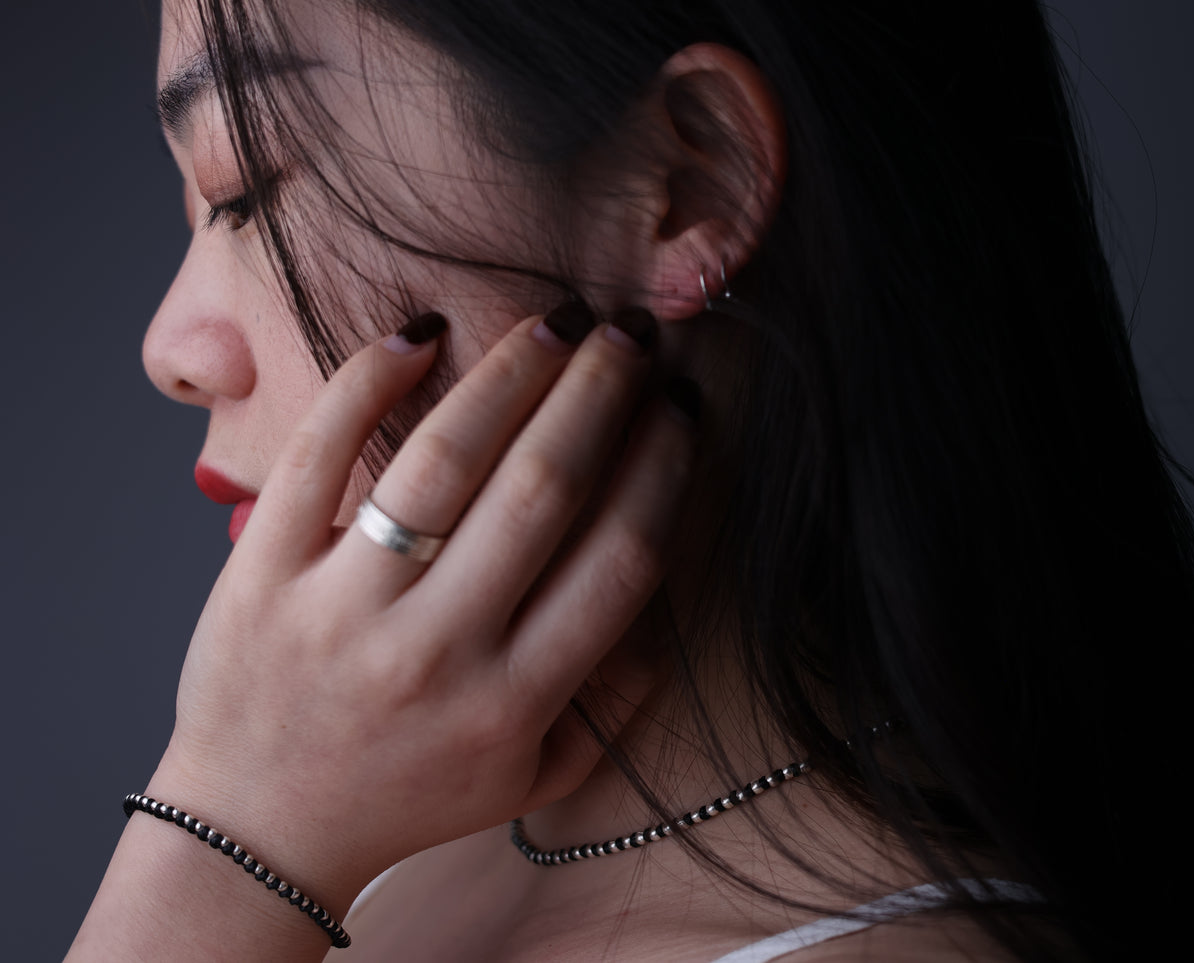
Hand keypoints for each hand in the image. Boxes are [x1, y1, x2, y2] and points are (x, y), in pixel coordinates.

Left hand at [145, 305, 695, 907]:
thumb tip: (670, 586)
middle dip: (601, 394)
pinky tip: (421, 336)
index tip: (679, 411)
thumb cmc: (409, 793)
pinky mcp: (263, 573)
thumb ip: (614, 697)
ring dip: (513, 373)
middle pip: (544, 489)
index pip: (619, 558)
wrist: (260, 829)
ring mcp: (343, 608)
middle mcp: (436, 651)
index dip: (663, 468)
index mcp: (515, 701)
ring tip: (555, 323)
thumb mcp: (535, 775)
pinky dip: (370, 381)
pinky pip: (320, 454)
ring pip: (445, 460)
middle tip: (631, 339)